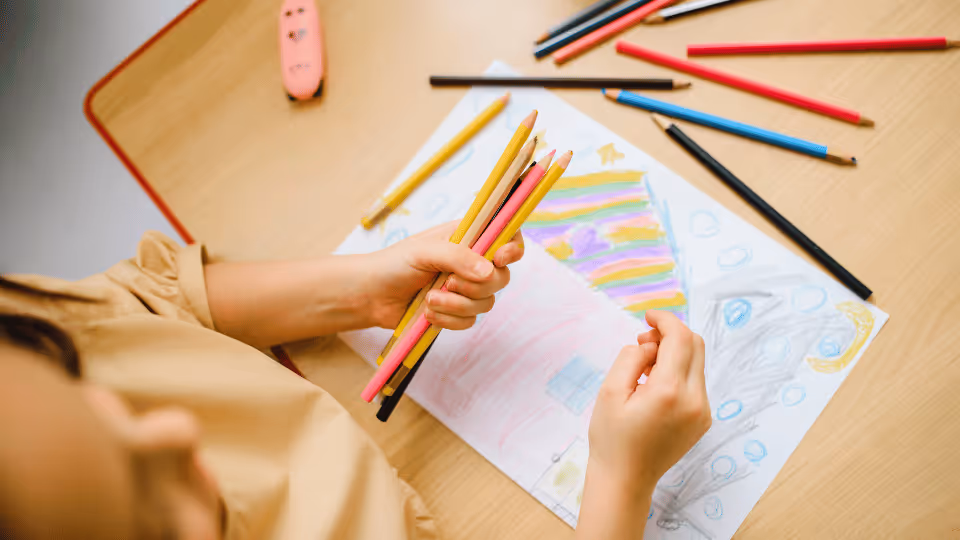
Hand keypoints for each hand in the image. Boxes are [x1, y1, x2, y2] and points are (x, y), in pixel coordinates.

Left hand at [363, 222, 524, 330]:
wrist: (371, 296)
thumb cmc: (394, 264)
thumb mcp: (424, 251)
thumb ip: (458, 257)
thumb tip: (490, 270)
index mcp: (468, 238)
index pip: (506, 236)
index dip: (512, 248)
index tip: (499, 258)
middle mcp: (471, 262)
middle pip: (501, 277)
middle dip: (476, 285)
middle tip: (449, 282)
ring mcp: (465, 289)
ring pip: (486, 303)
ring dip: (457, 304)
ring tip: (430, 299)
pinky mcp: (455, 312)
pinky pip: (470, 321)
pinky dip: (449, 320)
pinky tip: (428, 313)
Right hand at [577, 311, 709, 539]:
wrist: (625, 480)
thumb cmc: (611, 438)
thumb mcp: (610, 390)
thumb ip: (632, 357)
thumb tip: (650, 344)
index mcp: (669, 392)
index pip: (680, 338)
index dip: (665, 319)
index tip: (648, 316)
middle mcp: (694, 400)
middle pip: (696, 345)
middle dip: (670, 334)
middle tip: (642, 342)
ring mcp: (703, 412)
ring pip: (697, 363)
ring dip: (674, 353)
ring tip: (643, 368)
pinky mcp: (703, 420)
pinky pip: (695, 382)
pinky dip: (678, 371)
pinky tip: (654, 385)